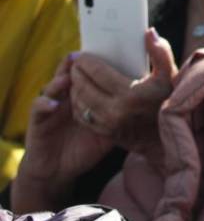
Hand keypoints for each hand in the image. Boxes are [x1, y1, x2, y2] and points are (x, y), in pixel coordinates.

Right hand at [16, 58, 113, 192]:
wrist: (59, 170)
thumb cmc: (88, 146)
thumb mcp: (111, 128)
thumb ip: (124, 112)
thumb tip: (149, 98)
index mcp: (86, 94)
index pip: (91, 73)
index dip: (98, 63)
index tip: (110, 50)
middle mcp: (67, 96)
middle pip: (71, 73)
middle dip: (80, 64)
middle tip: (87, 55)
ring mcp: (51, 106)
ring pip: (54, 85)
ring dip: (61, 79)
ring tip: (69, 75)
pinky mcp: (37, 121)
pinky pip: (39, 108)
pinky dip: (45, 103)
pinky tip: (54, 103)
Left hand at [69, 29, 177, 156]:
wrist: (170, 134)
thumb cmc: (168, 99)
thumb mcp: (169, 75)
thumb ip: (160, 52)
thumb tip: (149, 32)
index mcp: (130, 93)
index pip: (97, 73)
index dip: (86, 62)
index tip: (82, 55)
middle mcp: (116, 110)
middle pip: (83, 87)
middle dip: (76, 73)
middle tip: (76, 64)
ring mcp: (108, 124)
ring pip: (79, 102)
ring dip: (74, 88)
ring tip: (77, 78)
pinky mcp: (105, 133)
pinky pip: (82, 116)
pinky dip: (78, 104)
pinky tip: (81, 95)